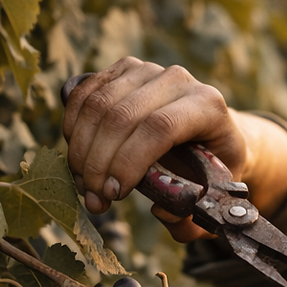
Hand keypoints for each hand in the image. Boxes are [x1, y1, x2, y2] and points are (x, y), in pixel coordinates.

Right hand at [62, 58, 286, 237]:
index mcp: (207, 106)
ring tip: (85, 185)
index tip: (114, 194)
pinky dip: (74, 129)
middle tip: (94, 198)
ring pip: (98, 106)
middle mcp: (178, 80)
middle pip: (122, 116)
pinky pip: (85, 95)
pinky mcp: (123, 70)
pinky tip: (79, 158)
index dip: (129, 162)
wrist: (211, 134)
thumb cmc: (211, 170)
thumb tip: (161, 210)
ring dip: (82, 150)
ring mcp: (148, 70)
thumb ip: (192, 216)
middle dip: (99, 163)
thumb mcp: (211, 197)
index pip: (160, 127)